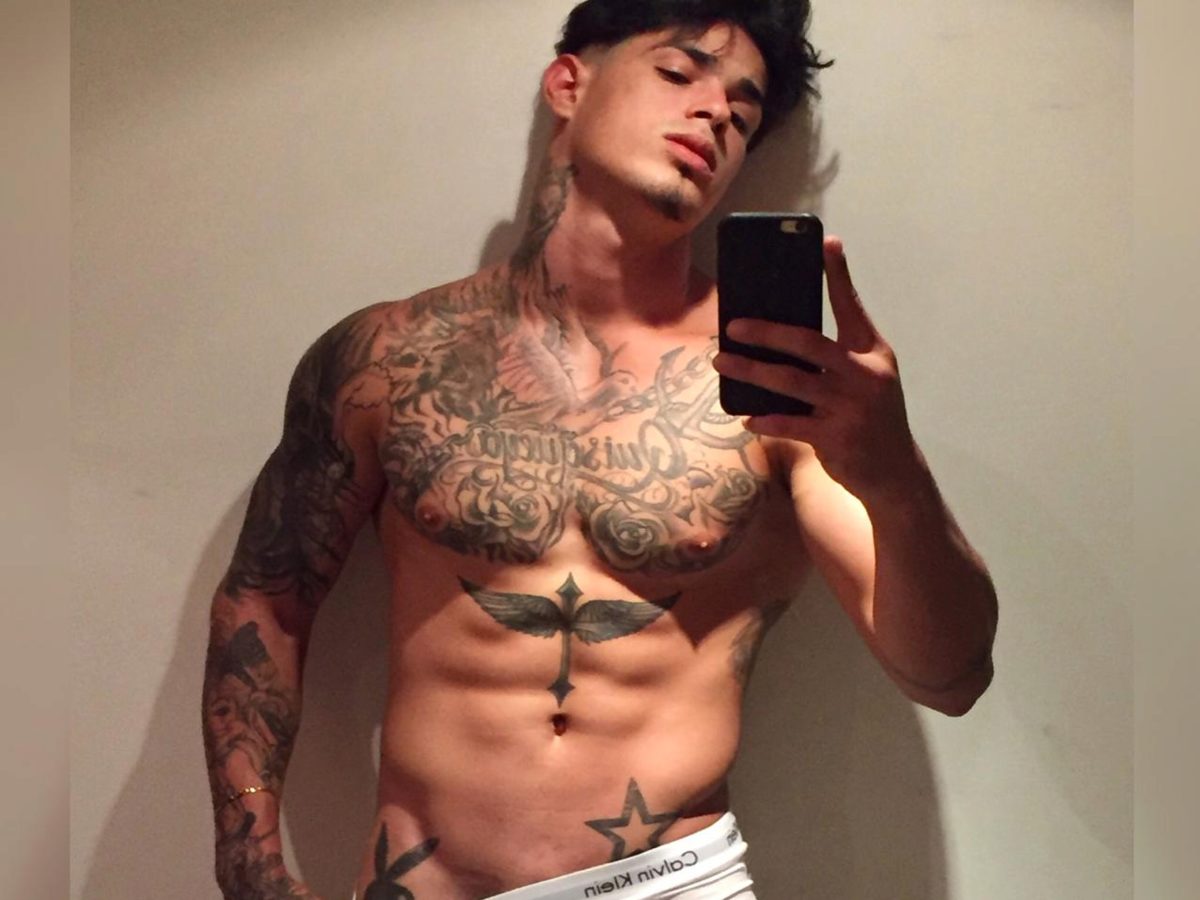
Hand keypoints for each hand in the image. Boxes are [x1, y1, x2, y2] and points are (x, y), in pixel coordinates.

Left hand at [712, 236, 919, 498]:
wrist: (895, 472)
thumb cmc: (870, 416)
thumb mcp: (866, 378)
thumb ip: (836, 355)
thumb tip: (783, 333)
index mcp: (872, 354)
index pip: (852, 307)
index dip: (839, 275)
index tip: (826, 242)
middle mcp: (865, 376)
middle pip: (809, 343)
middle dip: (767, 332)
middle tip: (733, 326)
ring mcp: (851, 408)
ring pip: (791, 382)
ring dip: (752, 371)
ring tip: (721, 362)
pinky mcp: (837, 439)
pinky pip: (791, 425)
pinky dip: (766, 420)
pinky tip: (746, 417)